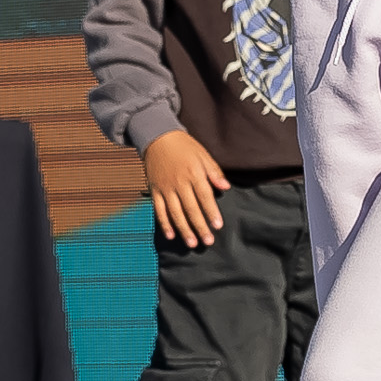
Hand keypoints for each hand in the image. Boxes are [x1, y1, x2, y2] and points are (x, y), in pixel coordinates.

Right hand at [143, 128, 229, 248]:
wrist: (158, 136)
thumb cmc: (184, 146)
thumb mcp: (203, 155)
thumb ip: (214, 172)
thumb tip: (226, 188)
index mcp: (193, 173)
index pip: (204, 196)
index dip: (211, 212)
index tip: (218, 226)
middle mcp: (179, 182)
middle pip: (190, 208)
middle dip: (200, 226)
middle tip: (208, 241)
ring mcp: (165, 187)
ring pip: (175, 212)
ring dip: (184, 229)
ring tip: (192, 243)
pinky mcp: (155, 190)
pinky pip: (159, 209)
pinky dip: (164, 223)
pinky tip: (171, 235)